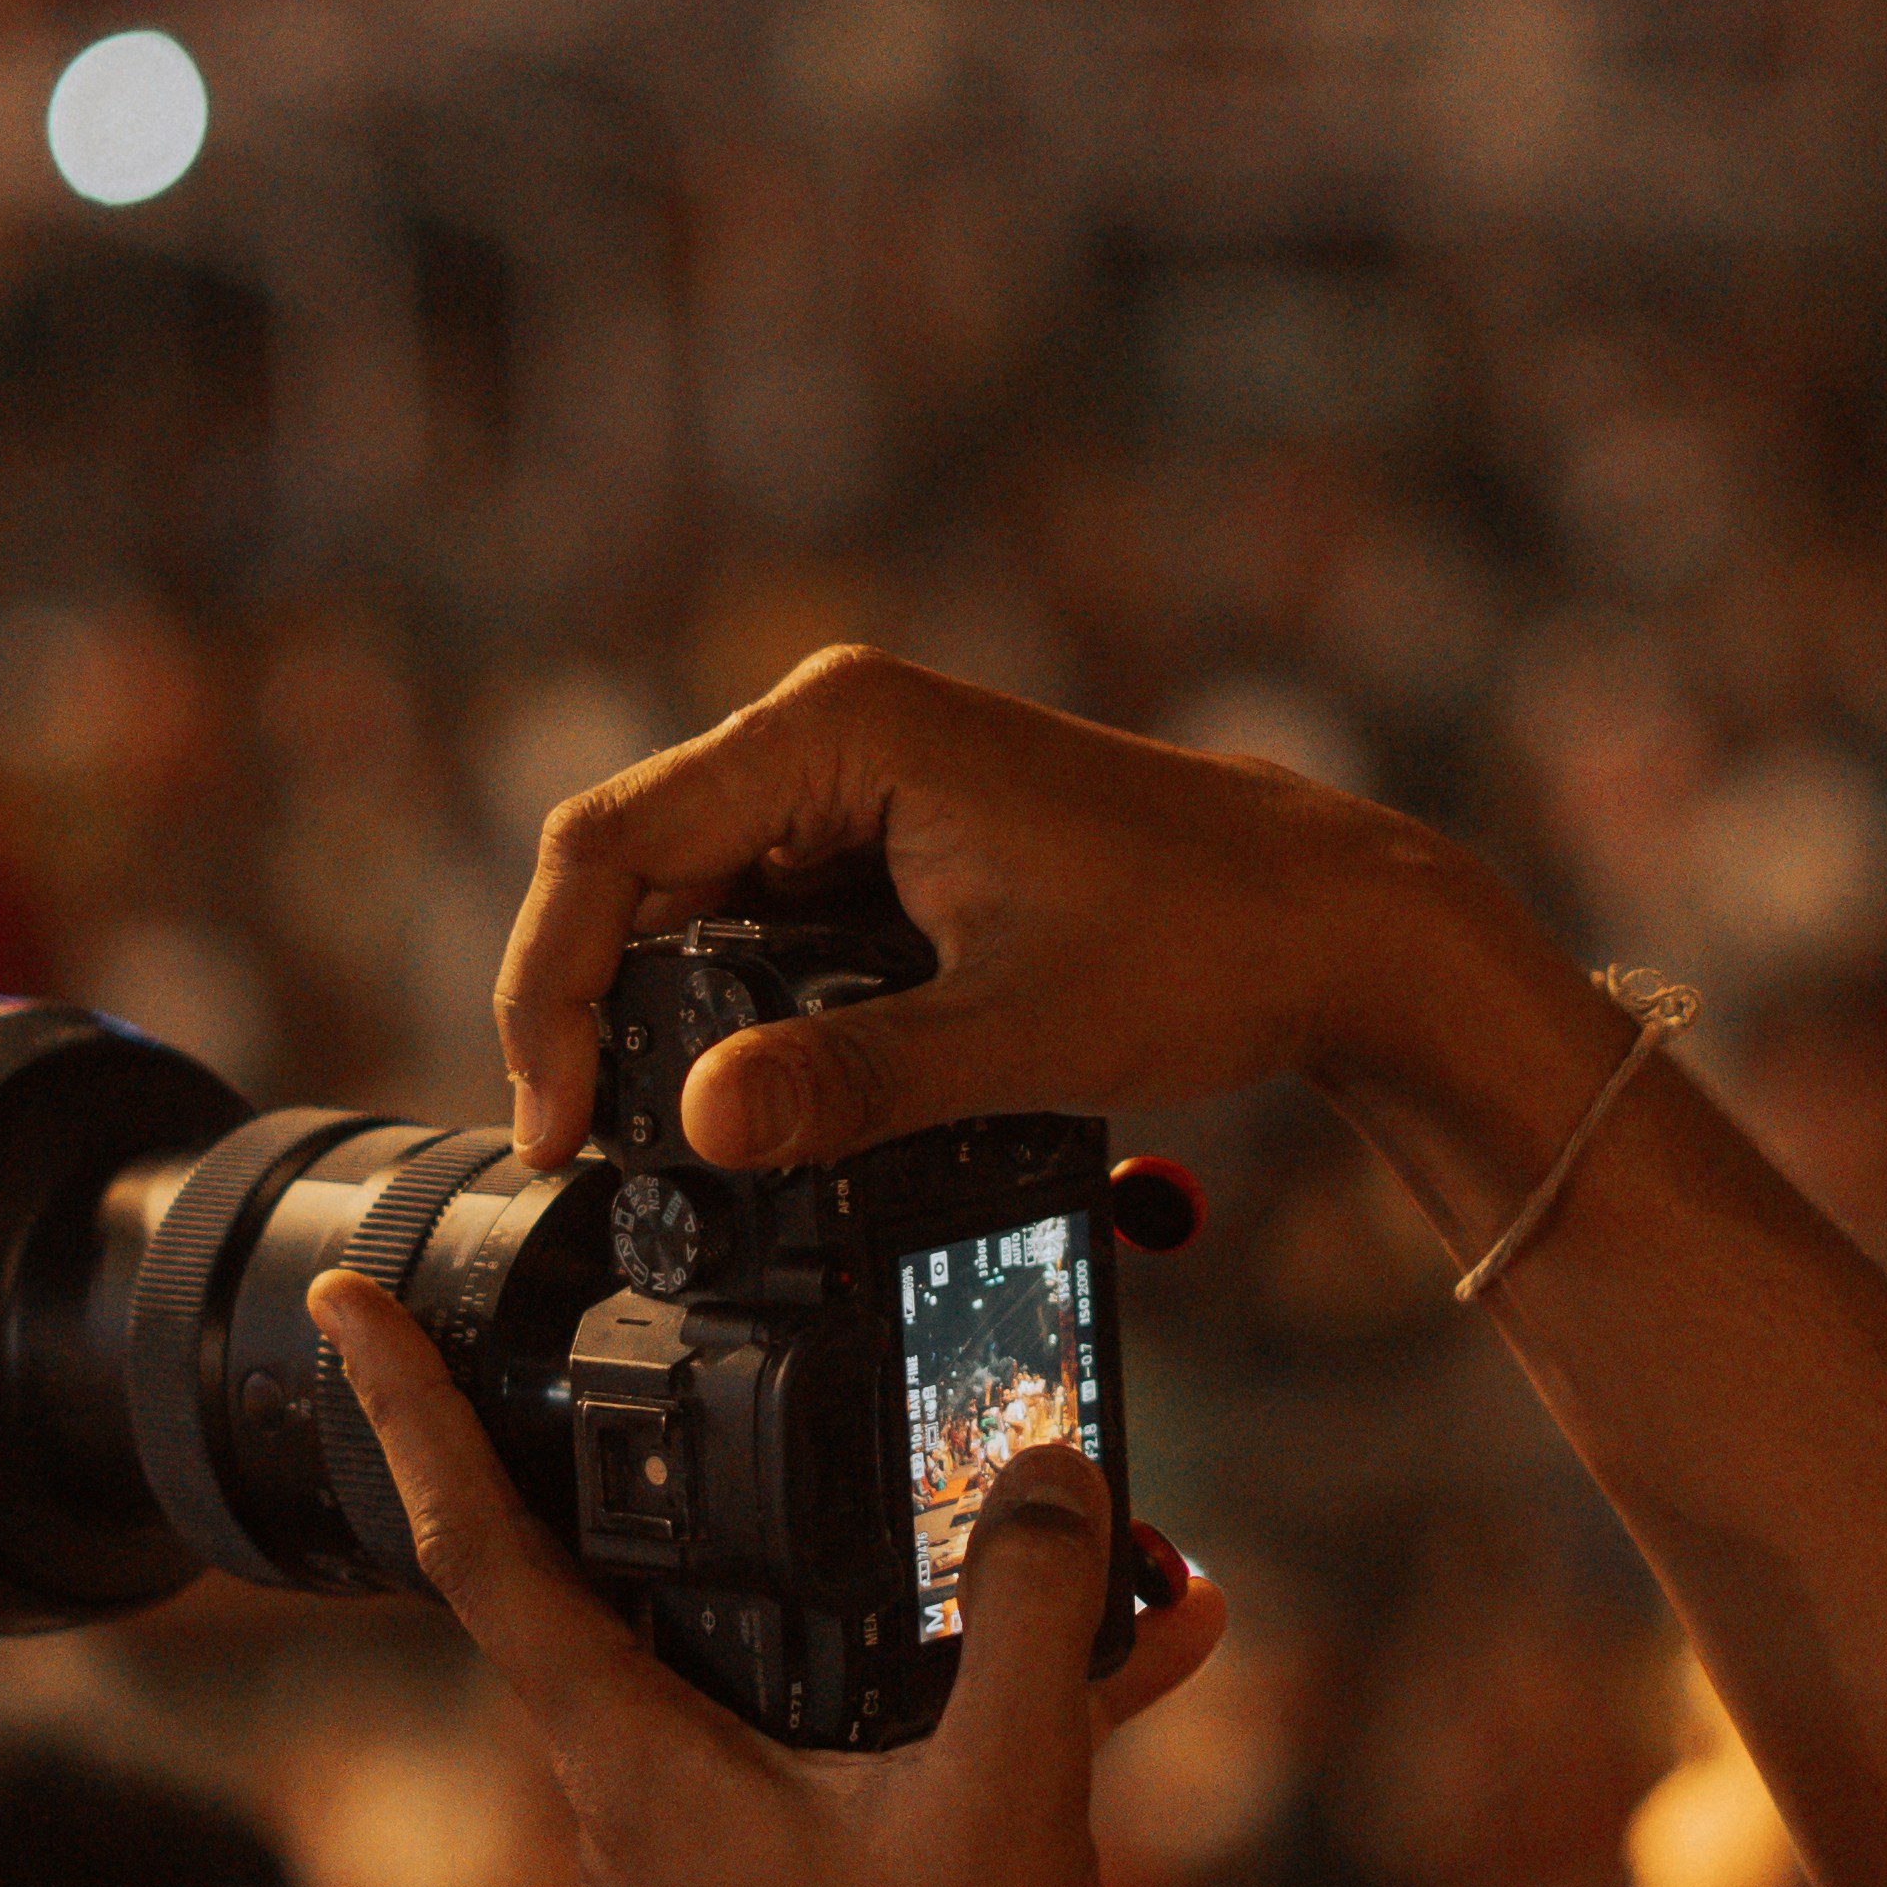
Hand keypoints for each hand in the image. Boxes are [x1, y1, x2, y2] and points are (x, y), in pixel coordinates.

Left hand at [311, 1268, 1222, 1886]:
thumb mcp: (1009, 1793)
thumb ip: (1032, 1617)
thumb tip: (1058, 1473)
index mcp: (634, 1767)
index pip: (481, 1555)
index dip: (410, 1418)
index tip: (351, 1306)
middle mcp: (635, 1800)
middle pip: (596, 1576)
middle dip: (626, 1445)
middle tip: (631, 1315)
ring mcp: (704, 1844)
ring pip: (743, 1647)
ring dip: (847, 1564)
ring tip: (976, 1469)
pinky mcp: (784, 1876)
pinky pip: (840, 1728)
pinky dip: (940, 1678)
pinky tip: (1120, 1645)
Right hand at [490, 643, 1434, 1174]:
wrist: (1335, 925)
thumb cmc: (1206, 943)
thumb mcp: (1016, 1032)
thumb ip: (850, 1083)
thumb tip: (699, 1129)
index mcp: (841, 726)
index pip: (612, 843)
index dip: (550, 987)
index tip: (557, 1126)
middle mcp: (832, 733)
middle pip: (633, 870)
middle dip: (593, 1014)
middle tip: (587, 1159)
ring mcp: (860, 787)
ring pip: (691, 905)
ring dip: (658, 1020)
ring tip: (646, 1150)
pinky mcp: (892, 846)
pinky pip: (764, 927)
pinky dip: (734, 1015)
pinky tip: (738, 1104)